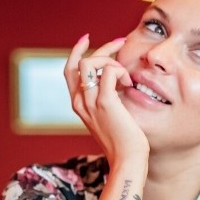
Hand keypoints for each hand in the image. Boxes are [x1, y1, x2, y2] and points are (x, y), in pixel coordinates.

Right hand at [64, 34, 147, 168]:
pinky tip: (129, 84)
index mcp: (79, 104)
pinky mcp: (105, 102)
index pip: (69, 70)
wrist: (126, 159)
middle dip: (100, 49)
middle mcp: (79, 101)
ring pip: (90, 63)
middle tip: (121, 43)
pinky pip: (107, 71)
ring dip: (111, 61)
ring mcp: (90, 102)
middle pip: (79, 62)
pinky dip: (119, 71)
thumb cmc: (124, 141)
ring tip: (126, 77)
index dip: (77, 52)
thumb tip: (118, 82)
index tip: (88, 39)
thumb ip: (108, 99)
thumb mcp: (111, 117)